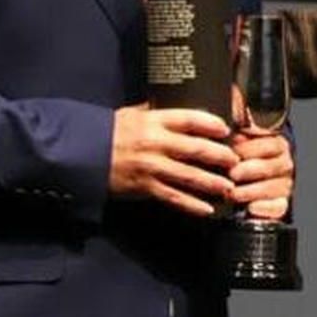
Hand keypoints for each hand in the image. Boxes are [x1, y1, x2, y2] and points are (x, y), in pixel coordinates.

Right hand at [109, 104, 237, 216]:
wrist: (81, 154)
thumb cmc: (108, 131)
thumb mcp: (132, 114)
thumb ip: (156, 113)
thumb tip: (178, 107)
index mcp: (153, 121)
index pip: (189, 119)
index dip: (211, 123)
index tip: (226, 129)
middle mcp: (155, 143)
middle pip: (195, 148)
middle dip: (220, 155)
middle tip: (236, 161)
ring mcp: (151, 167)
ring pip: (189, 176)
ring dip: (212, 182)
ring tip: (229, 187)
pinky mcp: (144, 187)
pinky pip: (173, 197)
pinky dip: (191, 205)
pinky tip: (207, 209)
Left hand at [229, 128, 294, 219]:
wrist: (240, 182)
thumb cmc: (236, 156)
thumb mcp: (237, 139)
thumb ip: (239, 128)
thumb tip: (234, 111)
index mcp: (276, 143)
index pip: (270, 143)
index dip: (251, 148)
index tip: (234, 150)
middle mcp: (283, 163)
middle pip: (272, 166)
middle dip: (251, 169)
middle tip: (232, 173)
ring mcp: (283, 184)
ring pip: (275, 186)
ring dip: (253, 190)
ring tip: (234, 193)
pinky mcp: (280, 203)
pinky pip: (279, 206)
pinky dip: (266, 208)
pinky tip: (251, 208)